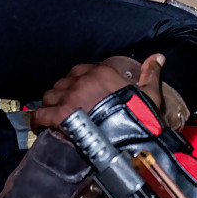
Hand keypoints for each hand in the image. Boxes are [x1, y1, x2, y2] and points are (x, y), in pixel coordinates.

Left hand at [31, 54, 164, 131]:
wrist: (132, 139)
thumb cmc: (141, 117)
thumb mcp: (150, 93)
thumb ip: (150, 73)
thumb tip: (158, 58)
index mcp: (102, 72)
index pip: (81, 70)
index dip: (78, 82)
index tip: (80, 92)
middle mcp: (83, 80)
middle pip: (63, 83)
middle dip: (63, 94)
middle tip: (67, 107)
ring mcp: (70, 97)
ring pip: (49, 96)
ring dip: (50, 106)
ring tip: (54, 117)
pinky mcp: (60, 115)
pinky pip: (41, 115)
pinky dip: (38, 120)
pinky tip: (40, 126)